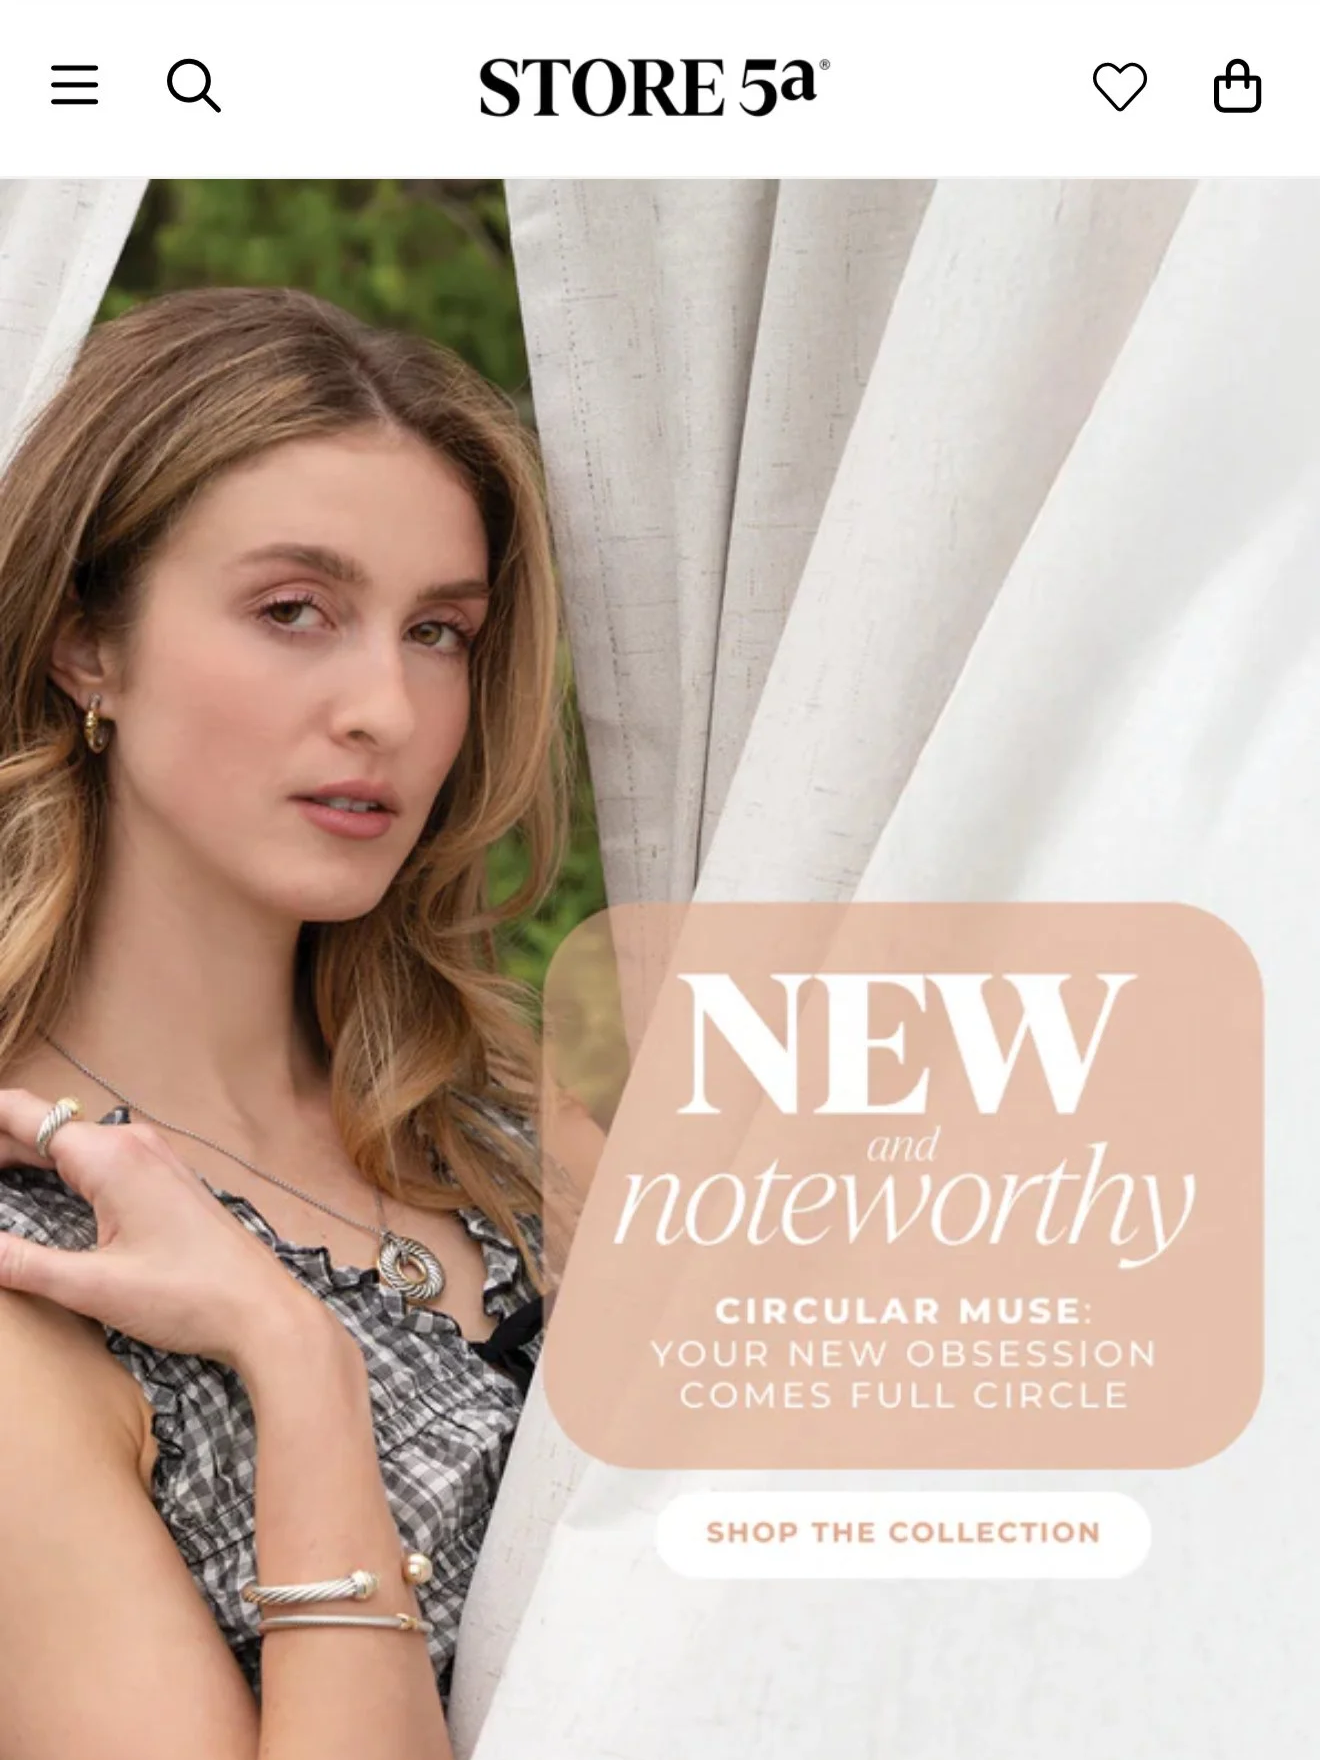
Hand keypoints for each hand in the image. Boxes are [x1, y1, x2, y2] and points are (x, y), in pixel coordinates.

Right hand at [0, 1087, 334, 1370]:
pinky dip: (54, 1164)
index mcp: (109, 1155)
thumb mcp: (92, 1287)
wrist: (263, 1310)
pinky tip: (36, 1185)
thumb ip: (21, 1264)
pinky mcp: (164, 1178)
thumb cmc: (187, 1297)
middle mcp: (131, 1142)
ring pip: (67, 1142)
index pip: (19, 1115)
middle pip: (39, 1126)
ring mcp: (153, 1157)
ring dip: (20, 1152)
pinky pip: (96, 1156)